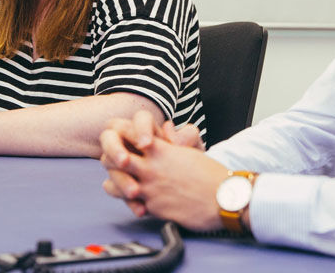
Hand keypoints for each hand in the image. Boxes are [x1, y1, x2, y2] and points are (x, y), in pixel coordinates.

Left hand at [100, 111, 224, 229]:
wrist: (223, 198)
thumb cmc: (210, 174)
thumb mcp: (189, 150)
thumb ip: (172, 140)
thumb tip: (166, 126)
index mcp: (160, 149)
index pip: (125, 132)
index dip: (119, 133)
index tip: (122, 137)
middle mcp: (151, 167)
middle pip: (112, 157)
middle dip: (111, 158)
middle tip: (117, 160)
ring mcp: (149, 188)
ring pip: (114, 183)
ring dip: (116, 182)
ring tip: (122, 181)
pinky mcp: (152, 208)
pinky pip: (129, 204)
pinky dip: (130, 202)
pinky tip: (136, 200)